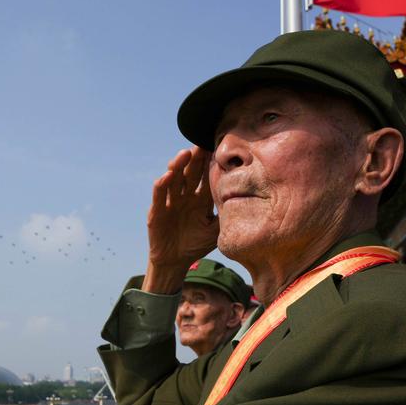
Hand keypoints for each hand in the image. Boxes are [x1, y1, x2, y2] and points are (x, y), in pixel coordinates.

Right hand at [143, 148, 217, 293]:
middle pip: (190, 172)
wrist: (175, 262)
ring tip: (185, 154)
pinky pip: (159, 195)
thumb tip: (249, 203)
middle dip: (196, 158)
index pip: (206, 176)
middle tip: (202, 143)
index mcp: (200, 198)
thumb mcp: (216, 230)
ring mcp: (170, 201)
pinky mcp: (156, 211)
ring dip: (178, 165)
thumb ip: (226, 216)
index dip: (211, 163)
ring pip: (174, 179)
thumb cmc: (196, 244)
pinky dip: (162, 185)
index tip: (219, 147)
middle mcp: (185, 195)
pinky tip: (166, 177)